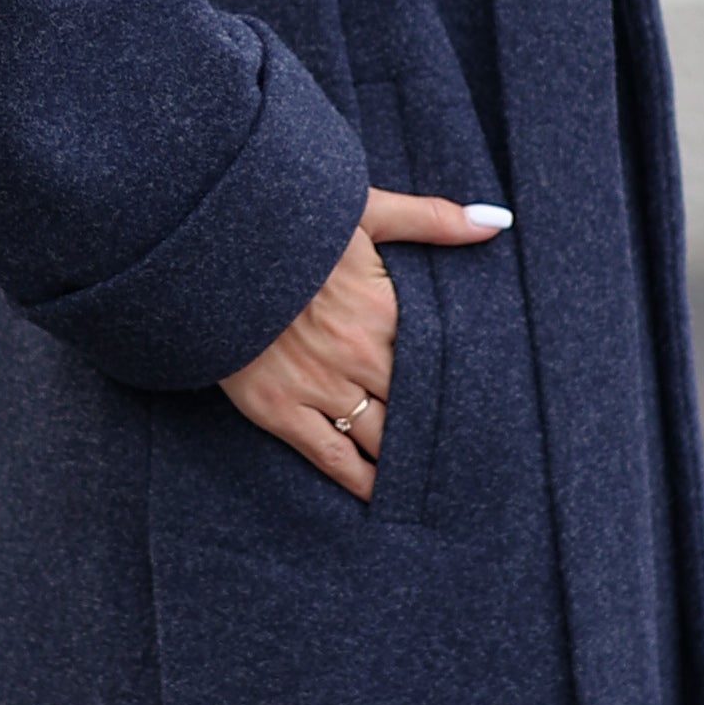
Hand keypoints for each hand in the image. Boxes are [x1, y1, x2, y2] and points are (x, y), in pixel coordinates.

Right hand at [222, 189, 513, 499]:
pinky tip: (380, 495)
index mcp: (385, 310)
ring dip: (406, 458)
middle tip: (472, 452)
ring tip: (432, 479)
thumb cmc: (290, 228)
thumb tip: (496, 221)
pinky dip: (360, 480)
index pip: (441, 360)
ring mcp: (319, 387)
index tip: (493, 405)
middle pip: (415, 406)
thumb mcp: (362, 209)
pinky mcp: (280, 409)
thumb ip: (431, 218)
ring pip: (380, 437)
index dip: (466, 383)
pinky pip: (332, 456)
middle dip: (440, 426)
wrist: (207, 250)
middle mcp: (359, 356)